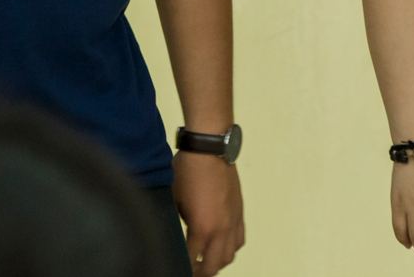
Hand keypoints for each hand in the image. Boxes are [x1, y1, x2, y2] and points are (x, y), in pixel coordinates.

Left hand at [173, 152, 243, 273]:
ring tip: (204, 262)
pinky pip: (239, 241)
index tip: (177, 269)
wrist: (209, 150)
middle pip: (213, 265)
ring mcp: (232, 222)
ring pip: (228, 256)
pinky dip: (229, 249)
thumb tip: (175, 235)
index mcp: (202, 228)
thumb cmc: (187, 172)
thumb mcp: (174, 200)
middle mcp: (220, 230)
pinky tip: (220, 246)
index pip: (191, 260)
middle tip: (190, 272)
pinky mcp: (239, 213)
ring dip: (216, 263)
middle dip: (200, 273)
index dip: (183, 268)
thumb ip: (178, 222)